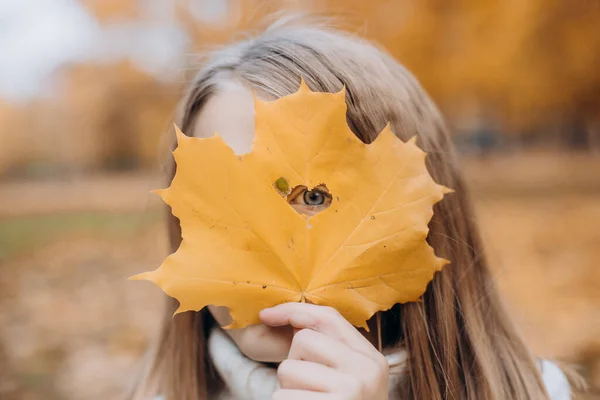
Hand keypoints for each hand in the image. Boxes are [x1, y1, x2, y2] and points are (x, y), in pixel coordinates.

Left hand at [259, 303, 388, 399]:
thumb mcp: (348, 379)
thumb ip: (328, 350)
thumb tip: (278, 317)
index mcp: (371, 358)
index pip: (329, 317)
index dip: (293, 311)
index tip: (265, 314)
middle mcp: (366, 370)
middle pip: (304, 340)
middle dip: (294, 363)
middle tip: (308, 391)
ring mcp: (351, 390)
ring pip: (289, 370)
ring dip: (287, 391)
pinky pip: (281, 398)